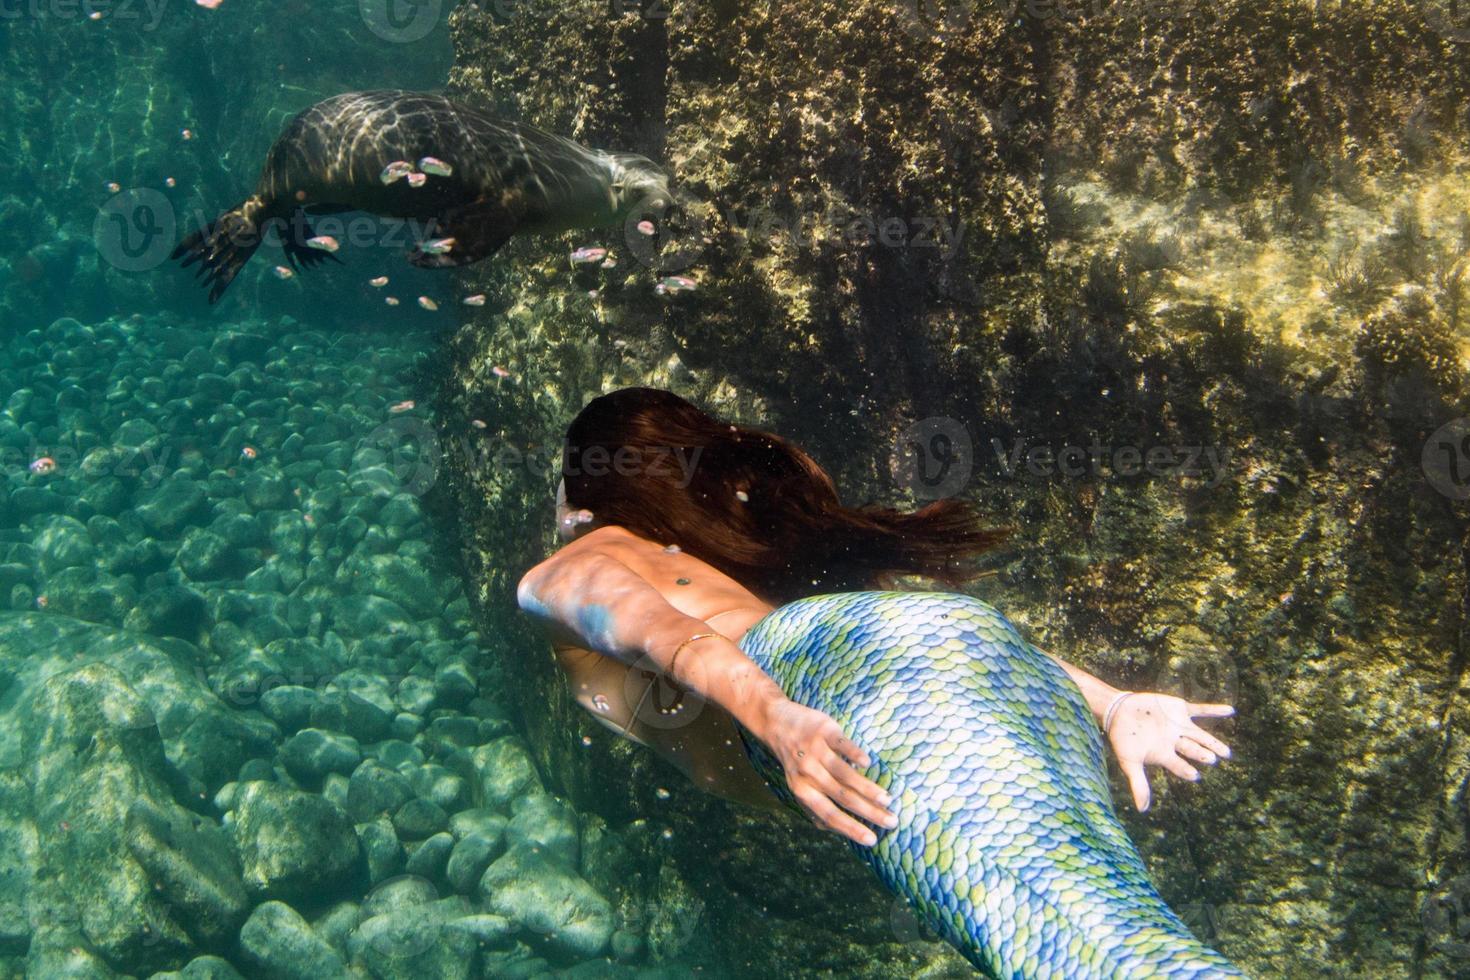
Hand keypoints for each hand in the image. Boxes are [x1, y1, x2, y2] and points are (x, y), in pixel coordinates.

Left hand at [758, 698, 897, 845]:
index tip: (871, 839)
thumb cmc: (795, 760)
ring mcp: (816, 751)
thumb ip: (814, 806)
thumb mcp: (798, 784)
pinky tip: (867, 764)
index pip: (829, 814)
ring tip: (887, 799)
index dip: (850, 828)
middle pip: (842, 797)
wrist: (776, 722)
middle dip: (869, 812)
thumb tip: (837, 830)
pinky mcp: (823, 731)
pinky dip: (854, 754)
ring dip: (867, 789)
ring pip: (844, 774)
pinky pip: (841, 745)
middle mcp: (808, 773)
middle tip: (892, 821)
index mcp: (802, 790)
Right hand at [1107, 692, 1233, 810]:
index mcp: (1164, 755)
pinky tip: (1230, 711)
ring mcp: (1179, 726)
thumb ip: (1138, 784)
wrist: (1118, 711)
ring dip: (1213, 742)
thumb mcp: (1129, 762)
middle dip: (1201, 754)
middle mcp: (1175, 742)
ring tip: (1227, 753)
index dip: (1185, 770)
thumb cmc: (1122, 739)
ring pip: (1200, 735)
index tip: (1194, 775)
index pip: (1178, 765)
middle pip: (1192, 749)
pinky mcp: (1180, 709)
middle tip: (1212, 759)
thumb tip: (1142, 810)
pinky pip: (1200, 710)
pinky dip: (1214, 710)